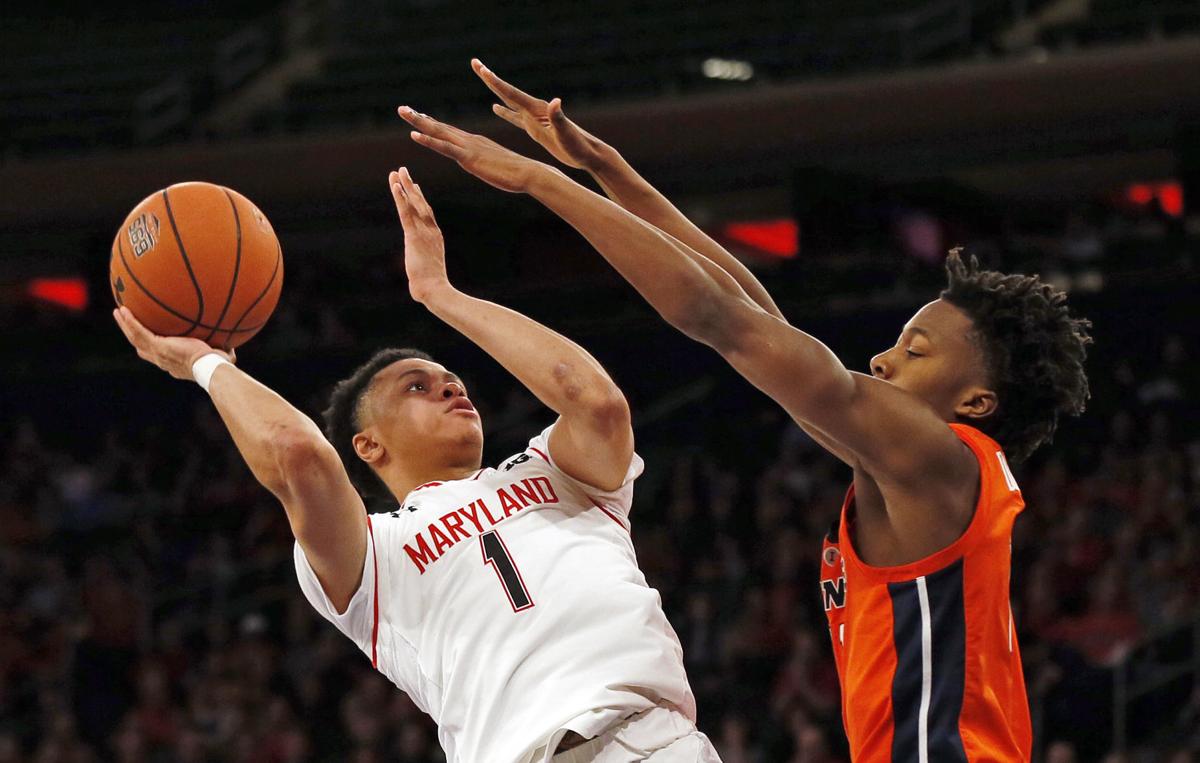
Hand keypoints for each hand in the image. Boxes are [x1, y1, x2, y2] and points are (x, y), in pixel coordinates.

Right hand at [113, 307, 234, 380]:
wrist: (210, 367)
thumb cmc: (218, 364)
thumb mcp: (219, 356)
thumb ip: (223, 349)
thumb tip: (233, 346)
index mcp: (173, 364)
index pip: (158, 356)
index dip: (151, 349)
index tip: (149, 340)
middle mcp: (162, 360)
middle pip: (140, 347)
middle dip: (132, 335)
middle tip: (125, 322)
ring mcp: (157, 353)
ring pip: (134, 338)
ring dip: (125, 325)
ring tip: (118, 312)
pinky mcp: (157, 346)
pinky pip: (138, 331)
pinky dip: (129, 321)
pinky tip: (122, 309)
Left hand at [389, 167, 450, 303]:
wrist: (434, 290)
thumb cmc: (431, 287)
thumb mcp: (427, 272)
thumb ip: (421, 267)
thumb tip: (417, 280)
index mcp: (435, 237)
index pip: (426, 213)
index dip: (419, 198)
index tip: (414, 186)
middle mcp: (431, 231)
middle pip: (420, 203)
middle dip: (411, 186)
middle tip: (404, 171)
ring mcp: (423, 232)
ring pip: (413, 203)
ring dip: (404, 186)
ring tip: (398, 171)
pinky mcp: (414, 236)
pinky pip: (405, 213)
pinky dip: (400, 198)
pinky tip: (396, 186)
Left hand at [397, 106, 542, 192]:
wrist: (529, 173)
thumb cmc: (517, 173)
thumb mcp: (496, 166)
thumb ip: (485, 163)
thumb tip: (481, 164)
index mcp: (475, 143)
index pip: (449, 132)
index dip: (432, 125)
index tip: (418, 117)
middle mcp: (470, 140)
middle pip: (440, 127)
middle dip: (419, 117)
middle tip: (402, 109)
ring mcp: (469, 147)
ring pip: (438, 132)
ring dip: (419, 121)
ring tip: (403, 112)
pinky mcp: (469, 157)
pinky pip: (444, 147)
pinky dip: (429, 140)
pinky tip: (414, 135)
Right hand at [472, 59, 607, 171]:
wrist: (588, 153)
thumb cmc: (579, 145)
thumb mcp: (566, 133)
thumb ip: (558, 117)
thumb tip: (555, 101)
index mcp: (538, 110)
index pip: (512, 94)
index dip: (495, 82)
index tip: (481, 69)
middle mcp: (534, 110)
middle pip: (507, 91)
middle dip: (490, 78)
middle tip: (474, 63)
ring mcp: (534, 118)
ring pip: (509, 101)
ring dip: (495, 90)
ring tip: (483, 77)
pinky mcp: (536, 128)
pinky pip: (515, 118)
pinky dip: (504, 112)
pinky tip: (495, 108)